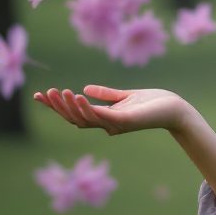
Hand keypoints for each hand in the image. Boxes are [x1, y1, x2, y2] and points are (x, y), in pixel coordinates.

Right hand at [33, 86, 190, 135]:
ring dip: (69, 106)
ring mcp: (115, 125)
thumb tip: (85, 89)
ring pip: (85, 118)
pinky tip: (79, 95)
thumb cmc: (154, 103)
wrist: (176, 109)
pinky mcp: (125, 121)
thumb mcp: (126, 96)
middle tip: (44, 94)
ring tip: (59, 92)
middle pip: (75, 118)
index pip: (75, 113)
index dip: (57, 106)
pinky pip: (102, 116)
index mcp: (105, 118)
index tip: (39, 95)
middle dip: (58, 107)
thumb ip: (107, 95)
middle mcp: (107, 125)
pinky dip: (88, 107)